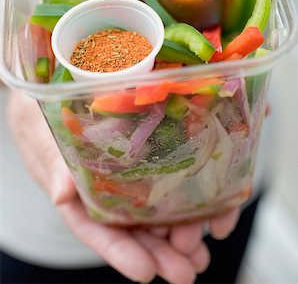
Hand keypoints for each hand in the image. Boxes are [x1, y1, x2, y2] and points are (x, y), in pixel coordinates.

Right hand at [7, 91, 239, 283]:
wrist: (51, 86)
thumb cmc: (38, 113)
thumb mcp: (38, 131)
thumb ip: (52, 162)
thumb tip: (63, 193)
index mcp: (73, 190)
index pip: (94, 228)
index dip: (119, 251)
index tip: (145, 272)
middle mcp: (101, 188)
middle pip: (129, 228)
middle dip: (158, 252)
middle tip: (187, 271)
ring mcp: (121, 173)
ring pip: (150, 210)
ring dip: (175, 235)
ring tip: (200, 255)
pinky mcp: (140, 155)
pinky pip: (163, 179)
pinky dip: (183, 198)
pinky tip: (205, 213)